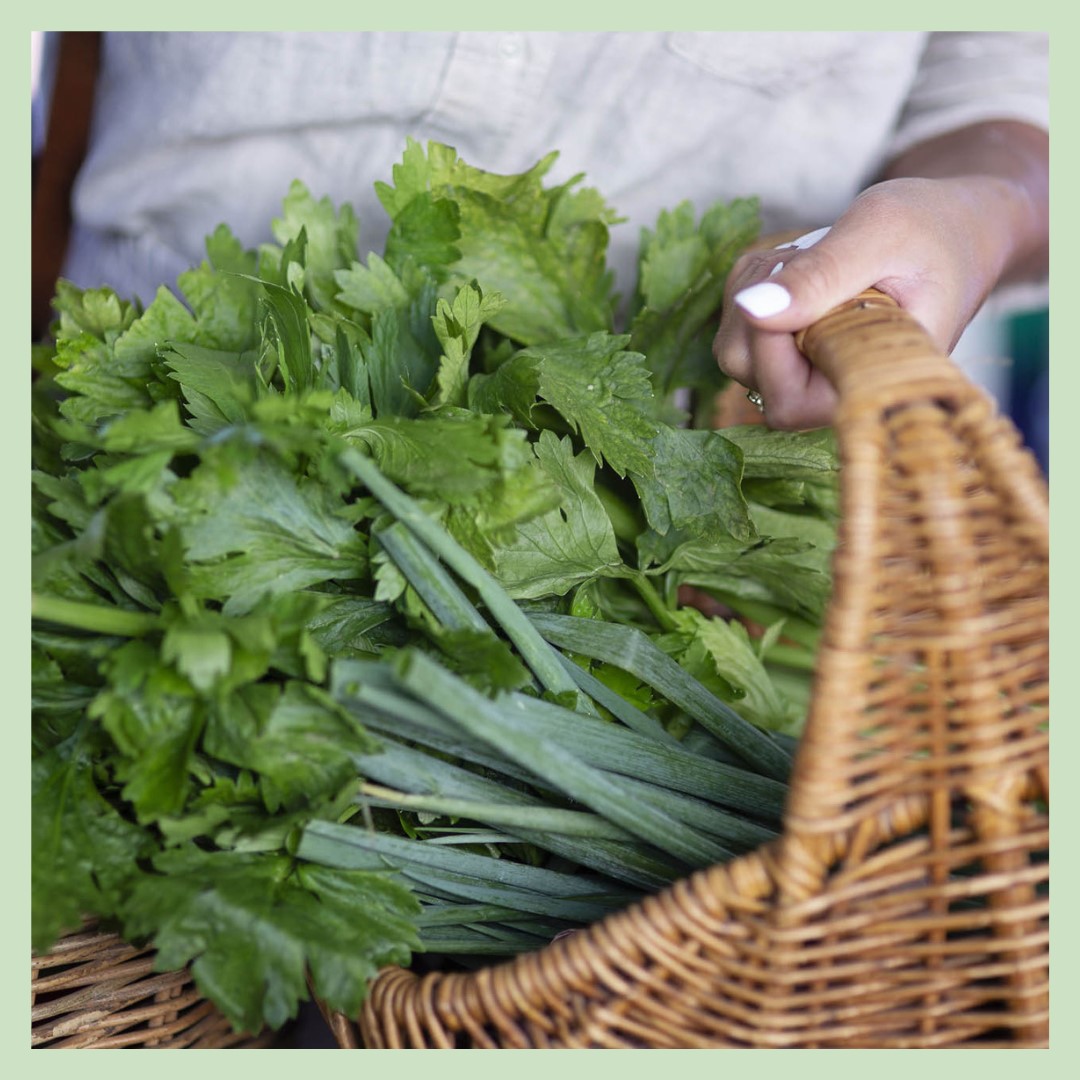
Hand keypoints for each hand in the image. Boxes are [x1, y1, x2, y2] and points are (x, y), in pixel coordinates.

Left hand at [712, 121, 1048, 430]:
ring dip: (752, 290)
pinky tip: (800, 261)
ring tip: (807, 256)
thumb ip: (821, 276)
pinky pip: (739, 321)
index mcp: (872, 383)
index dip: (770, 349)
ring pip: (737, 349)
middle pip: (749, 376)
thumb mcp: (881, 233)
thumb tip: (755, 310)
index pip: (790, 403)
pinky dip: (752, 281)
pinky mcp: (791, 347)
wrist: (956, 225)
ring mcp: (809, 371)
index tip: (789, 279)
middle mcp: (836, 389)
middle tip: (799, 258)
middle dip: (756, 310)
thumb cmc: (934, 228)